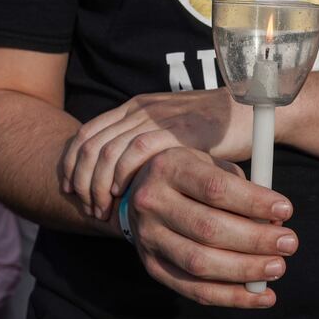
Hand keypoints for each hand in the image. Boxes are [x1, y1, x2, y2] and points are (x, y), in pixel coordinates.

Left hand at [62, 89, 251, 218]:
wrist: (248, 112)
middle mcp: (140, 109)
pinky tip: (129, 195)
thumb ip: (148, 144)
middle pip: (91, 145)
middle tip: (90, 208)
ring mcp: (158, 118)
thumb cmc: (212, 129)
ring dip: (100, 185)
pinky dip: (126, 175)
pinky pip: (138, 151)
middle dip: (83, 181)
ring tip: (107, 210)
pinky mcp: (178, 130)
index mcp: (134, 107)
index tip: (71, 190)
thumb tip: (124, 176)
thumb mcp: (170, 133)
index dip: (71, 164)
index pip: (86, 133)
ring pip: (109, 151)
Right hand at [125, 147, 297, 307]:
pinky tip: (263, 296)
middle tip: (289, 243)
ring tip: (278, 267)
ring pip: (200, 263)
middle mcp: (152, 202)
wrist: (139, 191)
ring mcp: (148, 238)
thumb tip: (275, 223)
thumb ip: (242, 188)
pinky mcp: (152, 266)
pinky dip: (232, 297)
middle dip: (255, 240)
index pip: (215, 188)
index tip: (286, 210)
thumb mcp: (211, 165)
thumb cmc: (190, 176)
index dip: (253, 202)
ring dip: (246, 270)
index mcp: (169, 168)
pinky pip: (194, 290)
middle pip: (208, 228)